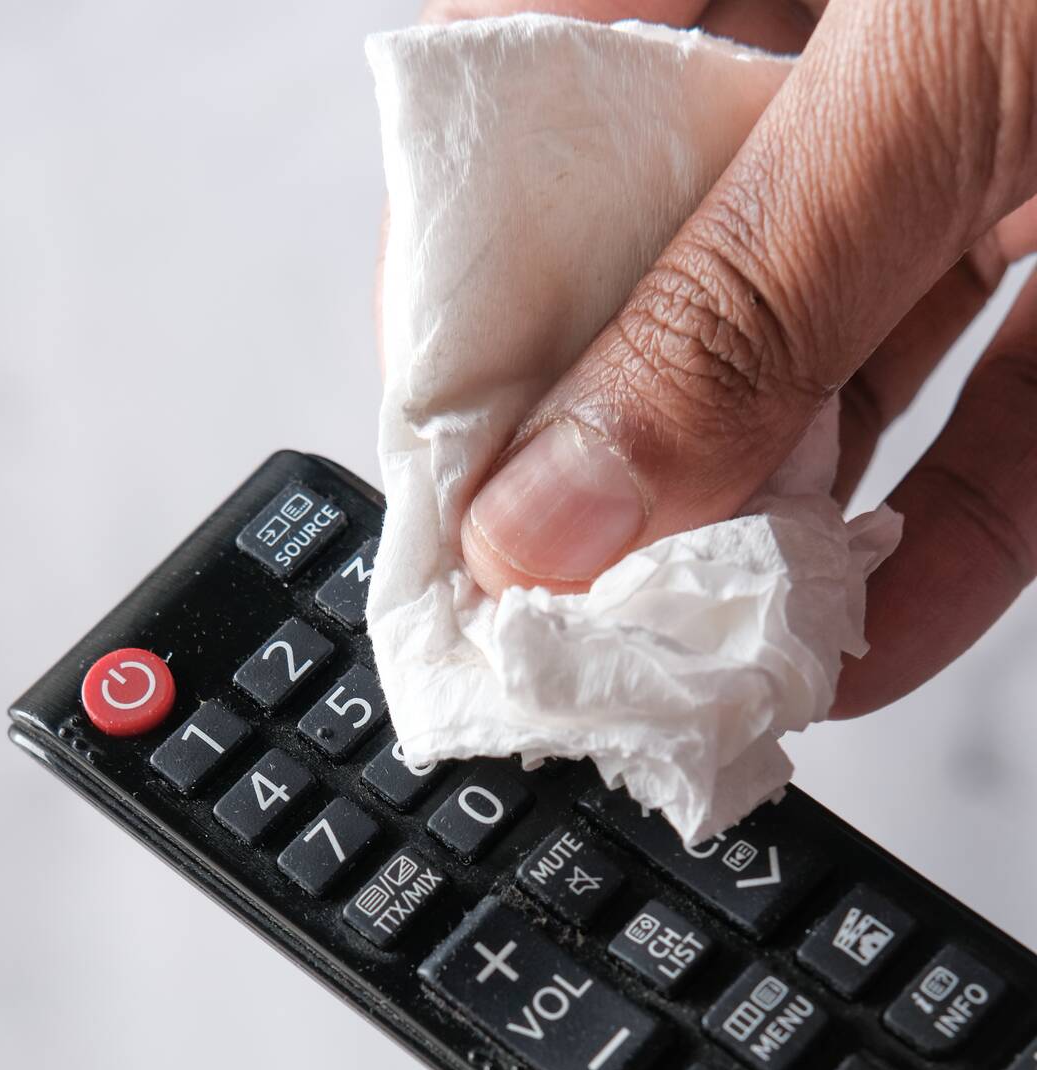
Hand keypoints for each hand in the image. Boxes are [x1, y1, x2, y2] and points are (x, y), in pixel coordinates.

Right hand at [430, 0, 1036, 718]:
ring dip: (767, 534)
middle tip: (559, 595)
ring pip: (827, 372)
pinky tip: (867, 645)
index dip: (463, 287)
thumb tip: (554, 512)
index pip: (538, 94)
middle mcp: (863, 46)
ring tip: (700, 651)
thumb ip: (749, 291)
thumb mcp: (949, 68)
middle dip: (616, 450)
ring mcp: (990, 158)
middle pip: (665, 265)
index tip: (447, 469)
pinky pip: (999, 428)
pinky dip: (941, 547)